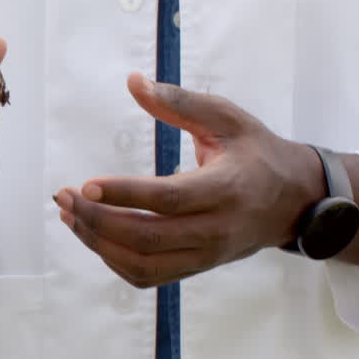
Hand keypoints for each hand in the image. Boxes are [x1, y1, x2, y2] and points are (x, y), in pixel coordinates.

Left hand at [53, 73, 325, 287]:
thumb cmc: (256, 152)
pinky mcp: (195, 268)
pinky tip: (92, 234)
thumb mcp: (228, 119)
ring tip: (69, 216)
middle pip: (147, 237)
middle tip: (63, 197)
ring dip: (97, 242)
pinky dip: (112, 259)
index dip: (125, 194)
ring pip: (142, 263)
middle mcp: (216, 229)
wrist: (294, 201)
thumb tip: (133, 81)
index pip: (168, 199)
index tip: (86, 184)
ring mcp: (205, 255)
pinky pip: (147, 276)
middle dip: (97, 219)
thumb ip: (179, 102)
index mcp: (226, 189)